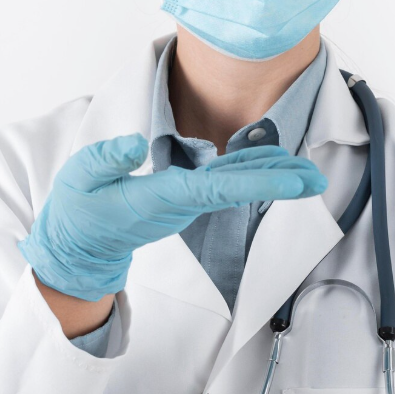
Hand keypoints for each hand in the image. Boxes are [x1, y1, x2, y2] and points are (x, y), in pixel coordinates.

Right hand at [17, 134, 326, 299]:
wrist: (78, 250)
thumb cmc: (76, 213)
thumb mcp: (78, 178)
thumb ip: (106, 160)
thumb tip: (136, 143)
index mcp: (160, 198)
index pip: (216, 188)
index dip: (257, 183)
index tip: (292, 181)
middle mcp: (181, 203)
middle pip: (238, 189)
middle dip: (279, 183)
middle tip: (318, 178)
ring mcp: (185, 204)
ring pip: (235, 186)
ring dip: (272, 176)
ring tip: (308, 169)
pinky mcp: (184, 199)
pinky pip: (224, 184)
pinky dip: (251, 172)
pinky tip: (273, 163)